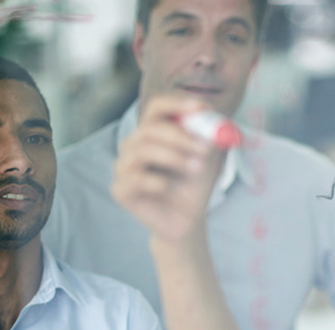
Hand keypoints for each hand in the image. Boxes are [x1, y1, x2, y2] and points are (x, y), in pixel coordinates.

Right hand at [111, 95, 222, 244]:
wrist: (188, 219)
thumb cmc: (194, 185)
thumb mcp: (208, 157)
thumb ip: (210, 136)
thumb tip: (214, 114)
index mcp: (152, 132)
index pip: (157, 108)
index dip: (177, 104)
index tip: (202, 108)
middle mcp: (133, 146)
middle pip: (149, 128)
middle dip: (180, 136)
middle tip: (204, 148)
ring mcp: (123, 168)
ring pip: (143, 151)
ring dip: (174, 158)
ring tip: (196, 168)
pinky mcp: (120, 190)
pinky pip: (136, 179)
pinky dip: (158, 182)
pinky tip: (169, 188)